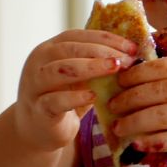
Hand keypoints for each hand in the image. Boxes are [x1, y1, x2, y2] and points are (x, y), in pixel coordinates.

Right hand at [13, 30, 137, 150]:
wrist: (39, 130)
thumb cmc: (65, 98)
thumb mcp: (80, 77)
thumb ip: (96, 63)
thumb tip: (133, 53)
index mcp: (49, 49)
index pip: (76, 36)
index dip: (105, 38)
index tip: (131, 47)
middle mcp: (38, 63)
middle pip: (68, 49)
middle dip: (101, 51)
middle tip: (127, 59)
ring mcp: (34, 86)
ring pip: (58, 70)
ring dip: (89, 67)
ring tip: (114, 68)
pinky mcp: (39, 109)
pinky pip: (55, 100)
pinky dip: (75, 97)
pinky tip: (94, 96)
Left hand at [108, 56, 166, 163]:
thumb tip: (136, 75)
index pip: (165, 66)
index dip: (138, 73)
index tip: (120, 80)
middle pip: (159, 90)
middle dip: (130, 98)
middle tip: (113, 105)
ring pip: (162, 115)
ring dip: (135, 121)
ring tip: (118, 126)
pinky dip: (152, 141)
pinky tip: (138, 143)